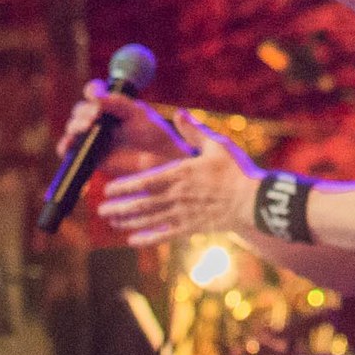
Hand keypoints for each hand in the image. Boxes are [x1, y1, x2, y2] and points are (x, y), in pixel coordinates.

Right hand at [54, 81, 190, 177]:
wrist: (160, 162)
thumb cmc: (153, 134)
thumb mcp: (137, 113)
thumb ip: (118, 103)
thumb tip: (96, 98)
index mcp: (112, 105)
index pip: (94, 92)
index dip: (92, 90)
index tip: (94, 94)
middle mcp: (100, 120)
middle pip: (80, 110)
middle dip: (83, 111)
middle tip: (94, 117)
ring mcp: (94, 138)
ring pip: (74, 128)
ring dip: (74, 126)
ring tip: (85, 128)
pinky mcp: (90, 157)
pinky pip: (72, 151)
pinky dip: (65, 147)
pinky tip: (69, 145)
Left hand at [95, 113, 260, 244]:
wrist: (253, 202)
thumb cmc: (237, 171)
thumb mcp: (217, 144)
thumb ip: (194, 130)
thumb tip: (179, 113)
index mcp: (180, 174)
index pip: (145, 182)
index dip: (124, 187)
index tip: (108, 189)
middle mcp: (177, 196)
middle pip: (142, 204)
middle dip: (120, 207)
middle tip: (101, 210)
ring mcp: (183, 214)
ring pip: (149, 220)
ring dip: (128, 222)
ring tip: (112, 222)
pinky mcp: (191, 228)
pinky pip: (164, 235)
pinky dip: (147, 238)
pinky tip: (133, 240)